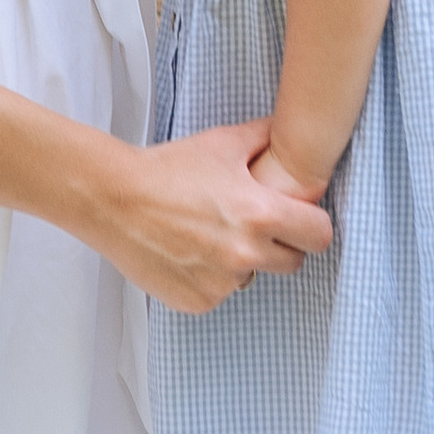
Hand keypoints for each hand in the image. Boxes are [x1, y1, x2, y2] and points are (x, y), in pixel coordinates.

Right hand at [107, 116, 334, 314]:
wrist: (113, 199)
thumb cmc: (168, 169)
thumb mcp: (222, 142)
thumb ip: (265, 138)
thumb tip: (293, 131)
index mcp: (261, 215)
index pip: (320, 235)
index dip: (311, 225)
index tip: (297, 220)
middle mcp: (246, 254)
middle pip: (292, 262)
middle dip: (279, 245)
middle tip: (249, 225)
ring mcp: (221, 284)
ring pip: (252, 278)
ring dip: (240, 262)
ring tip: (207, 234)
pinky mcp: (197, 302)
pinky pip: (220, 293)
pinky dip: (210, 278)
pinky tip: (187, 252)